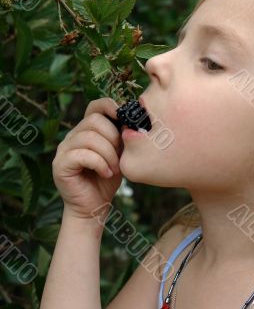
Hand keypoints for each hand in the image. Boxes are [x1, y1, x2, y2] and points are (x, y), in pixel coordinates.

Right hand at [52, 98, 123, 220]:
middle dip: (113, 138)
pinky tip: (106, 174)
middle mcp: (72, 135)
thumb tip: (133, 120)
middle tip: (120, 157)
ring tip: (114, 169)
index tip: (127, 117)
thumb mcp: (119, 153)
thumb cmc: (108, 178)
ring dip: (109, 154)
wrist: (94, 207)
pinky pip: (83, 154)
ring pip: (90, 137)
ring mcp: (64, 149)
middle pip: (94, 120)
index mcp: (86, 129)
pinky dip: (100, 163)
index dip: (110, 106)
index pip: (95, 106)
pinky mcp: (60, 164)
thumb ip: (122, 136)